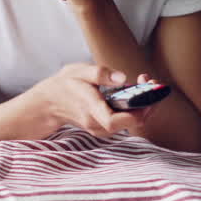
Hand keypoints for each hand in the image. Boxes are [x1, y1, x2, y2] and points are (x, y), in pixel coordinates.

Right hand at [29, 63, 154, 138]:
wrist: (49, 103)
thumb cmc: (64, 85)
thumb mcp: (78, 71)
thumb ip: (99, 73)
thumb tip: (122, 77)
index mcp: (91, 109)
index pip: (116, 121)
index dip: (138, 109)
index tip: (148, 91)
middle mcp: (98, 124)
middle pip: (132, 122)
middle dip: (147, 102)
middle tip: (151, 81)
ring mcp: (102, 129)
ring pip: (132, 123)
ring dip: (143, 104)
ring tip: (144, 83)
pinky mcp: (105, 128)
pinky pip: (126, 121)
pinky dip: (135, 108)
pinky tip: (134, 92)